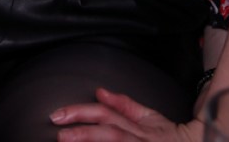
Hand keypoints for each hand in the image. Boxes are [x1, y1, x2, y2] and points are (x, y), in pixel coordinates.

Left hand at [49, 87, 203, 141]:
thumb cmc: (169, 136)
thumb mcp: (150, 117)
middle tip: (60, 134)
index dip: (83, 113)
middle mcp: (141, 139)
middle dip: (84, 133)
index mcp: (139, 126)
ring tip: (69, 141)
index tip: (59, 115)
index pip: (107, 115)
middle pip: (110, 134)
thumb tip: (100, 92)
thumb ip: (125, 105)